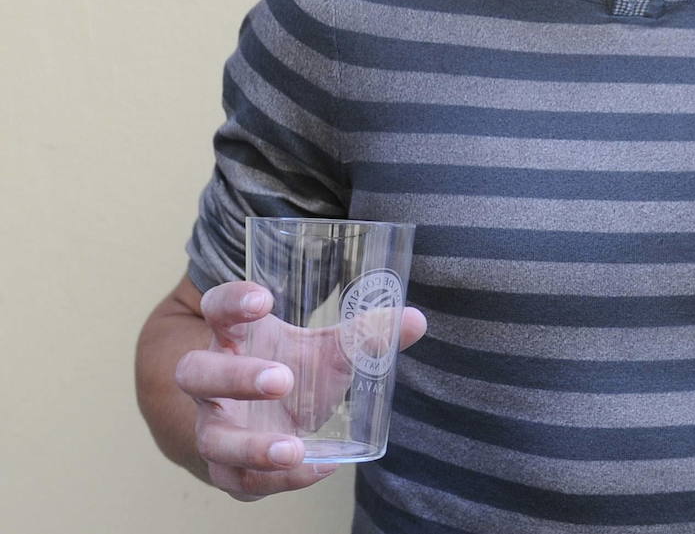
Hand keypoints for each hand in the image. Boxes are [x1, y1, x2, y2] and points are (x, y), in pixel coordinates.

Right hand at [173, 280, 426, 500]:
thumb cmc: (293, 369)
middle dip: (236, 378)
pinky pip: (240, 479)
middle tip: (282, 379)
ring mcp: (214, 426)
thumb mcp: (327, 349)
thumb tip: (415, 320)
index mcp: (233, 337)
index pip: (217, 310)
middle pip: (196, 373)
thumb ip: (364, 335)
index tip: (264, 299)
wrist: (265, 421)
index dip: (232, 301)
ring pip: (211, 438)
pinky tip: (317, 468)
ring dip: (250, 446)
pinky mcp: (226, 467)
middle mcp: (212, 381)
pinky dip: (279, 479)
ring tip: (294, 447)